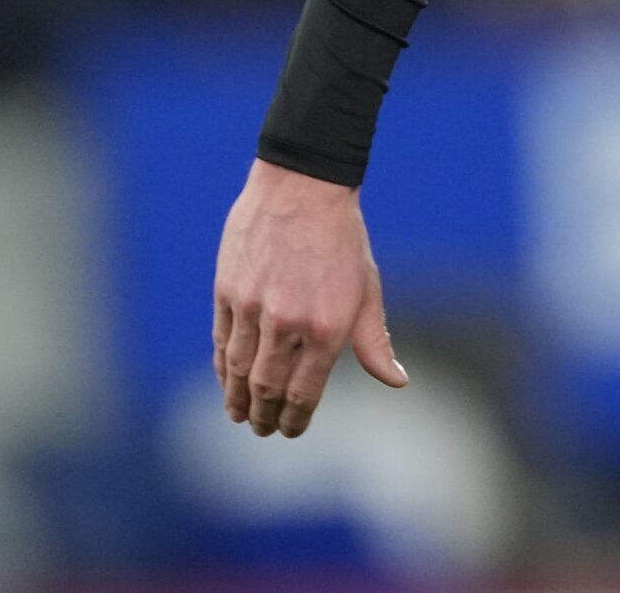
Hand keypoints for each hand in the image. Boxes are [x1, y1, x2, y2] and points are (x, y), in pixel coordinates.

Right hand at [213, 157, 408, 436]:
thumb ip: (375, 342)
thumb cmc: (342, 241)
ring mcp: (253, 308)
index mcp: (328, 326)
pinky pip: (222, 343)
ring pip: (239, 371)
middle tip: (263, 430)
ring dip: (238, 400)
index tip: (291, 430)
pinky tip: (227, 383)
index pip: (305, 392)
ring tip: (241, 416)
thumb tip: (398, 381)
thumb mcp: (367, 289)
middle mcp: (288, 323)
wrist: (303, 189)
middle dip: (264, 416)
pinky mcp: (227, 292)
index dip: (295, 418)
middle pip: (267, 388)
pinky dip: (223, 369)